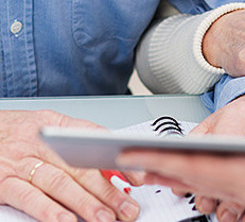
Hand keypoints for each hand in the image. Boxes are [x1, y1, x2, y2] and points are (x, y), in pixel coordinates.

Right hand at [0, 109, 140, 221]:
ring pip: (60, 183)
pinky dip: (48, 210)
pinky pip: (28, 197)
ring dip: (85, 203)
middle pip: (81, 168)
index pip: (96, 140)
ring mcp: (21, 163)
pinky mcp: (3, 182)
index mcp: (56, 126)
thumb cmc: (14, 132)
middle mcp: (41, 143)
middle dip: (108, 190)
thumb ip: (75, 142)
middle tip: (127, 208)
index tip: (138, 177)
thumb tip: (110, 166)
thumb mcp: (46, 126)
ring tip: (105, 218)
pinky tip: (65, 221)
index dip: (118, 160)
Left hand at [119, 105, 244, 220]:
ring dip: (178, 177)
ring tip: (154, 169)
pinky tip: (199, 177)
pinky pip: (224, 188)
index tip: (136, 157)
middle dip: (161, 171)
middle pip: (196, 181)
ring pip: (207, 186)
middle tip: (126, 164)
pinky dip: (202, 181)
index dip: (166, 161)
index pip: (200, 168)